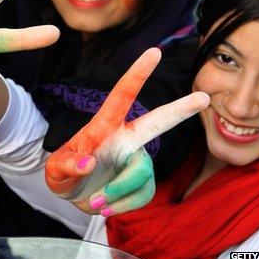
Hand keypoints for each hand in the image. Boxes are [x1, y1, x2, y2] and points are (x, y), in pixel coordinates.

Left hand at [45, 48, 209, 214]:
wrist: (73, 195)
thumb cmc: (63, 173)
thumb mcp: (55, 170)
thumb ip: (67, 166)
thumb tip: (89, 163)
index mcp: (104, 126)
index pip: (122, 95)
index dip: (138, 74)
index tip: (154, 52)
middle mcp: (126, 139)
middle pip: (158, 122)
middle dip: (181, 109)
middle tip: (203, 96)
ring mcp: (137, 160)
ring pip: (141, 174)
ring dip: (117, 192)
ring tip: (96, 200)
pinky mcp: (143, 182)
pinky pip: (142, 195)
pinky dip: (121, 206)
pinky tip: (106, 205)